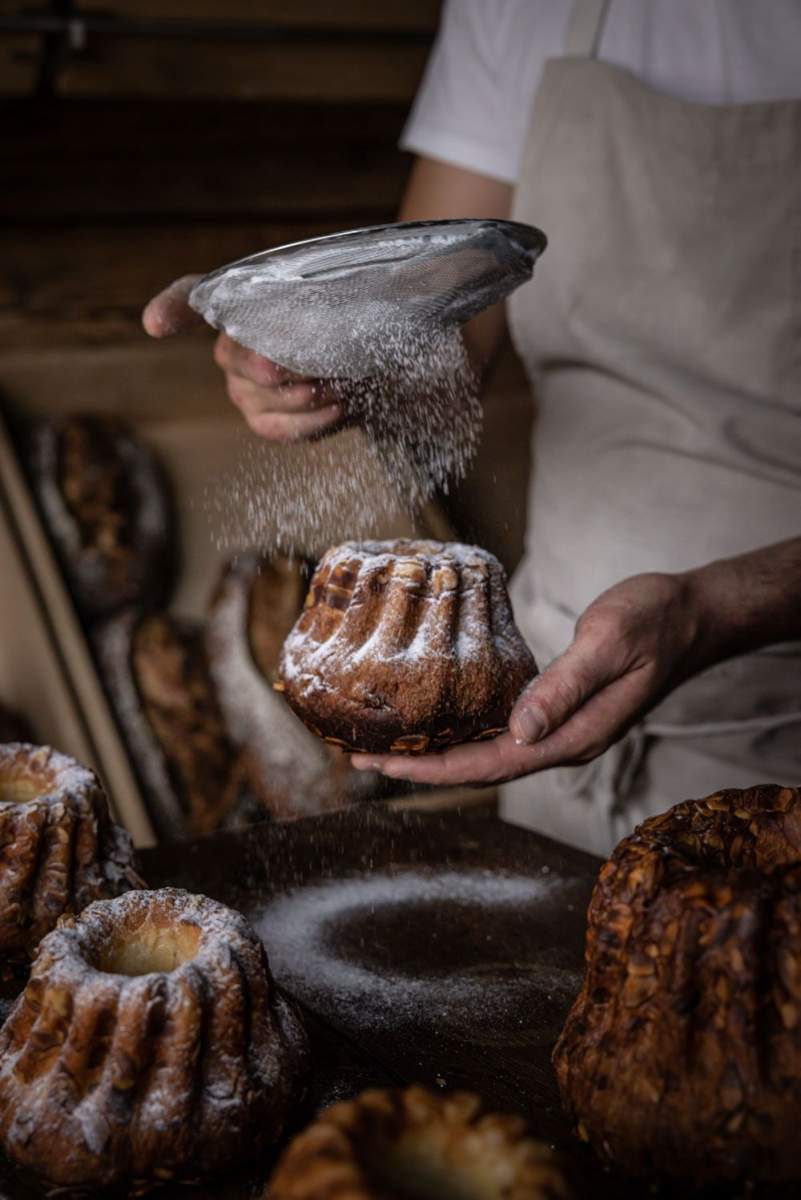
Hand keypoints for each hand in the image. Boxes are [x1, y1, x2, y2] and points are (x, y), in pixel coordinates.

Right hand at [142, 275, 341, 441]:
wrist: (358, 365)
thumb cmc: (336, 327)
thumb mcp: (328, 305)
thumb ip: (307, 308)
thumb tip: (306, 331)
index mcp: (235, 307)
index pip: (190, 299)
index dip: (171, 310)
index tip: (156, 325)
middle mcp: (229, 349)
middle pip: (241, 358)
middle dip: (284, 364)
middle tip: (320, 364)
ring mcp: (241, 388)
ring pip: (262, 396)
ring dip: (308, 393)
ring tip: (339, 382)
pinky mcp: (261, 419)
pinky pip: (276, 427)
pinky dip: (310, 420)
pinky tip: (335, 407)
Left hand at [351, 571, 706, 786]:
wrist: (692, 615)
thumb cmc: (654, 622)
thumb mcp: (608, 644)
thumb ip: (565, 687)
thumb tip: (518, 731)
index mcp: (571, 736)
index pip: (488, 767)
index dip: (431, 771)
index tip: (380, 768)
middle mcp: (562, 741)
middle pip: (479, 767)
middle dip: (419, 767)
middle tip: (359, 759)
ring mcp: (562, 728)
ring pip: (487, 751)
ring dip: (437, 752)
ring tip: (385, 746)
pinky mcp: (560, 708)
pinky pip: (502, 729)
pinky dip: (464, 728)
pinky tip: (439, 717)